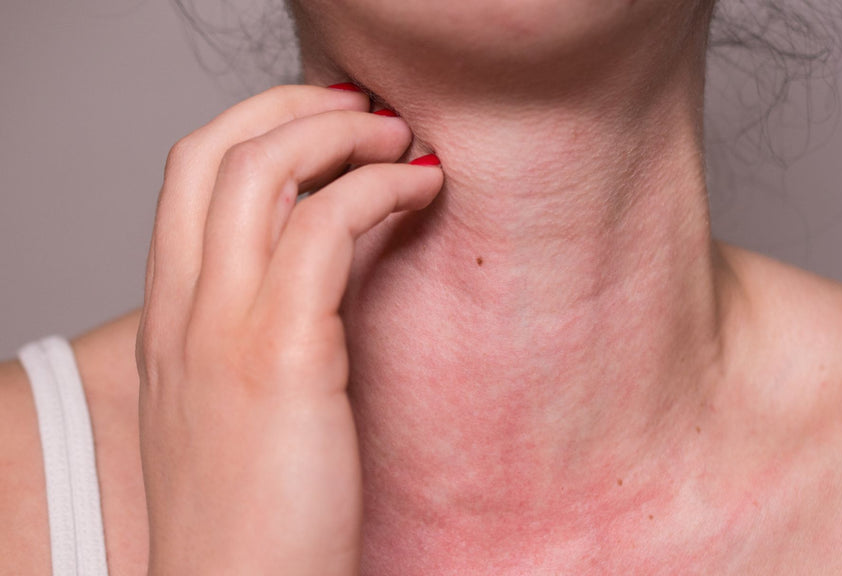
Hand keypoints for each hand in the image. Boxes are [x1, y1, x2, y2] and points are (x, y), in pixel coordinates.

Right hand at [135, 85, 442, 574]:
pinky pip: (328, 226)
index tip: (325, 127)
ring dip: (342, 134)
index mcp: (170, 322)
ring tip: (401, 139)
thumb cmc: (254, 522)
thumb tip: (330, 272)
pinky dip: (378, 188)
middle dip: (292, 108)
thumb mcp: (238, 411)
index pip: (187, 178)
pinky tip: (422, 190)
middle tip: (365, 111)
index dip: (258, 129)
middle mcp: (184, 312)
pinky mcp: (281, 356)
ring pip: (264, 171)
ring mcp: (223, 329)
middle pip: (214, 151)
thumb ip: (263, 335)